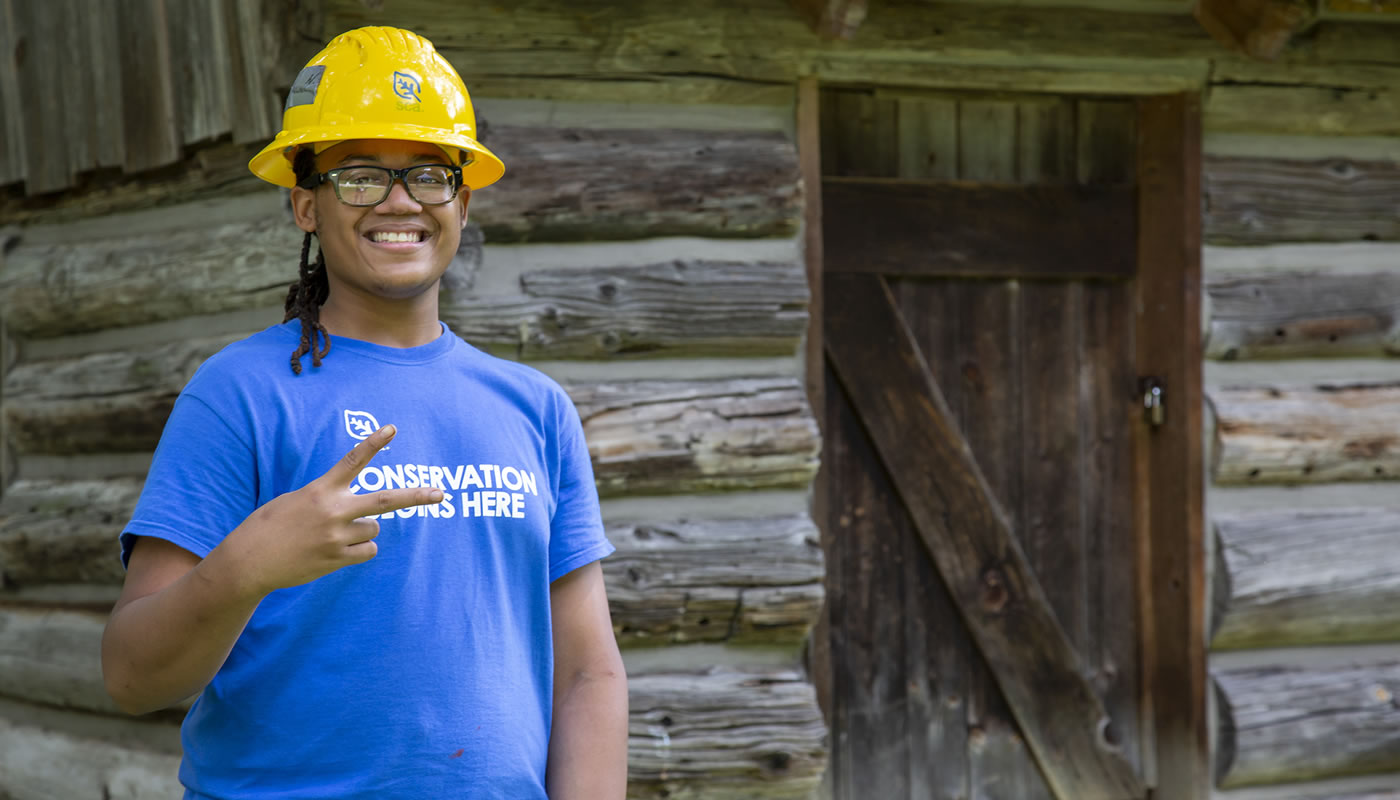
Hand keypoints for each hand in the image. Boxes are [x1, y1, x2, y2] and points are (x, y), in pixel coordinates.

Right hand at [211, 424, 440, 596]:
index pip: (353, 461)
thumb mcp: (296, 501)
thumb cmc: (270, 526)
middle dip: (416, 497)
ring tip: (331, 535)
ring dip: (361, 531)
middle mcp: (334, 510)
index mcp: (321, 489)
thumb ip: (330, 500)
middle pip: (386, 501)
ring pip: (373, 530)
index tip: (393, 428)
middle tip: (441, 494)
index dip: (373, 443)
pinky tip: (334, 551)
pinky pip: (368, 552)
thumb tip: (364, 518)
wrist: (249, 561)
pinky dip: (359, 551)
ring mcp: (337, 536)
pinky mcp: (337, 558)